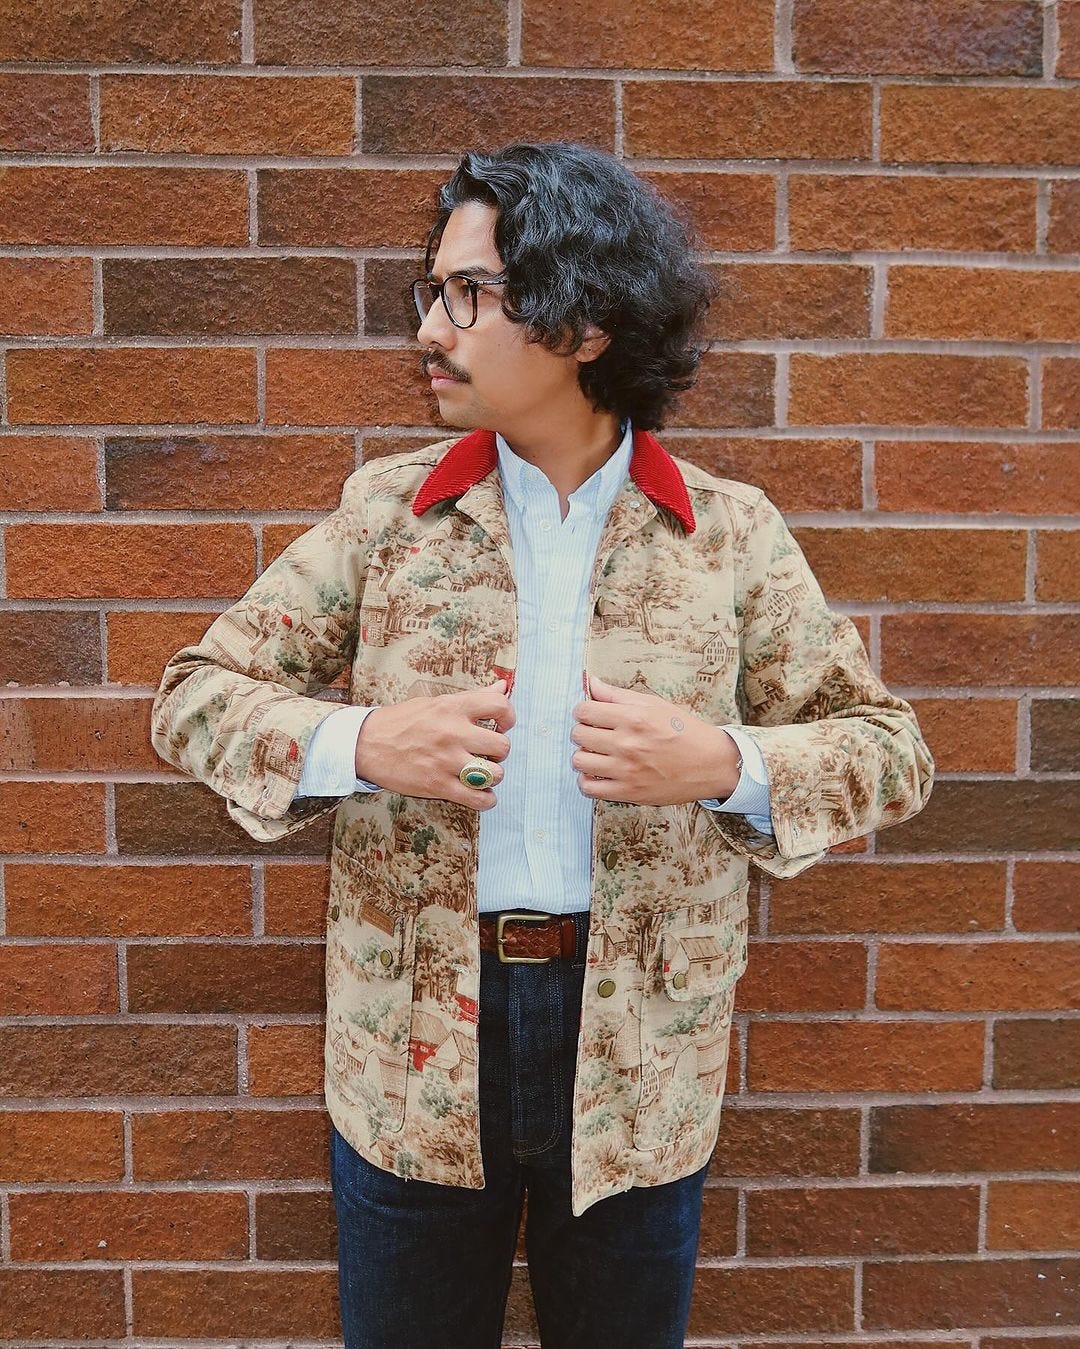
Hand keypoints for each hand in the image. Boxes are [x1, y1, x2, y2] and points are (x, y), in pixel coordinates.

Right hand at [354, 678, 513, 811]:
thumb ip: (473, 697)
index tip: (502, 725)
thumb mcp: (436, 702)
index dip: (508, 717)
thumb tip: (503, 685)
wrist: (366, 744)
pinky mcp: (438, 786)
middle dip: (499, 752)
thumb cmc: (401, 721)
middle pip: (502, 746)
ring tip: (480, 773)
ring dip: (492, 776)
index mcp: (453, 708)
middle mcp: (453, 733)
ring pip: (495, 774)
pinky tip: (480, 793)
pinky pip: (478, 799)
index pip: (500, 705)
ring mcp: (446, 761)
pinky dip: (486, 800)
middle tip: (487, 753)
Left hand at [570, 675, 740, 805]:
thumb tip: (590, 682)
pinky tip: (599, 773)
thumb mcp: (654, 704)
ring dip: (584, 755)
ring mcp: (626, 771)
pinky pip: (589, 788)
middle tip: (596, 733)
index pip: (584, 711)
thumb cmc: (684, 732)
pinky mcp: (628, 793)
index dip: (584, 711)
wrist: (711, 764)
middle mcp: (627, 745)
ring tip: (597, 754)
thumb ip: (618, 695)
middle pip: (578, 735)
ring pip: (579, 761)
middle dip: (583, 731)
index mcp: (634, 719)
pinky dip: (588, 781)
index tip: (591, 715)